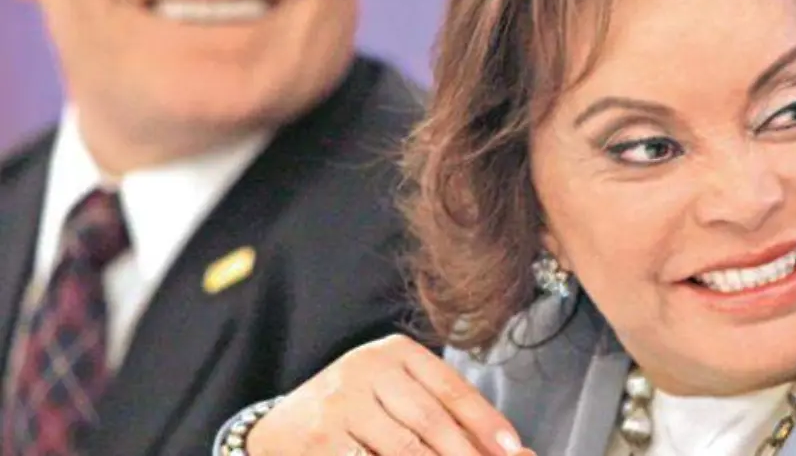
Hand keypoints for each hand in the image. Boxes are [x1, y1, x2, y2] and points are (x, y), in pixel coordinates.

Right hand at [246, 335, 530, 455]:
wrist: (280, 428)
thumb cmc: (357, 410)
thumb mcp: (398, 395)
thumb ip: (446, 414)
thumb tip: (513, 448)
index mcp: (395, 351)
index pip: (451, 388)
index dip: (485, 421)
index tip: (515, 449)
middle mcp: (366, 368)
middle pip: (430, 420)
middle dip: (465, 453)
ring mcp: (340, 403)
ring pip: (404, 449)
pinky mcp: (320, 439)